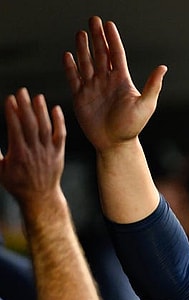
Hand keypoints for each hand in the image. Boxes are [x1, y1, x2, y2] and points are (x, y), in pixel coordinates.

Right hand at [0, 88, 65, 214]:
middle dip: (26, 107)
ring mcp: (48, 152)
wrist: (40, 197)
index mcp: (19, 155)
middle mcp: (35, 151)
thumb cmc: (17, 184)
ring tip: (37, 96)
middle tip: (22, 91)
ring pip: (45, 128)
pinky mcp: (59, 153)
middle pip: (30, 125)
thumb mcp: (0, 170)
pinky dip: (59, 122)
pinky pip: (60, 135)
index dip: (12, 113)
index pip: (15, 129)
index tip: (9, 99)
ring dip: (42, 111)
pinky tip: (56, 109)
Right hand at [64, 16, 166, 152]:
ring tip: (80, 33)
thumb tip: (163, 67)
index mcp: (122, 81)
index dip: (112, 39)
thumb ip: (152, 85)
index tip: (109, 24)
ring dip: (83, 48)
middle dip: (97, 37)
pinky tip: (68, 55)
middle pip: (100, 54)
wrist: (115, 144)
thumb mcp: (146, 105)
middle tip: (93, 19)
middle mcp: (107, 81)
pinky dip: (70, 67)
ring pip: (86, 63)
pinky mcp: (81, 97)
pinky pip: (74, 79)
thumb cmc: (132, 127)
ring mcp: (93, 88)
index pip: (116, 54)